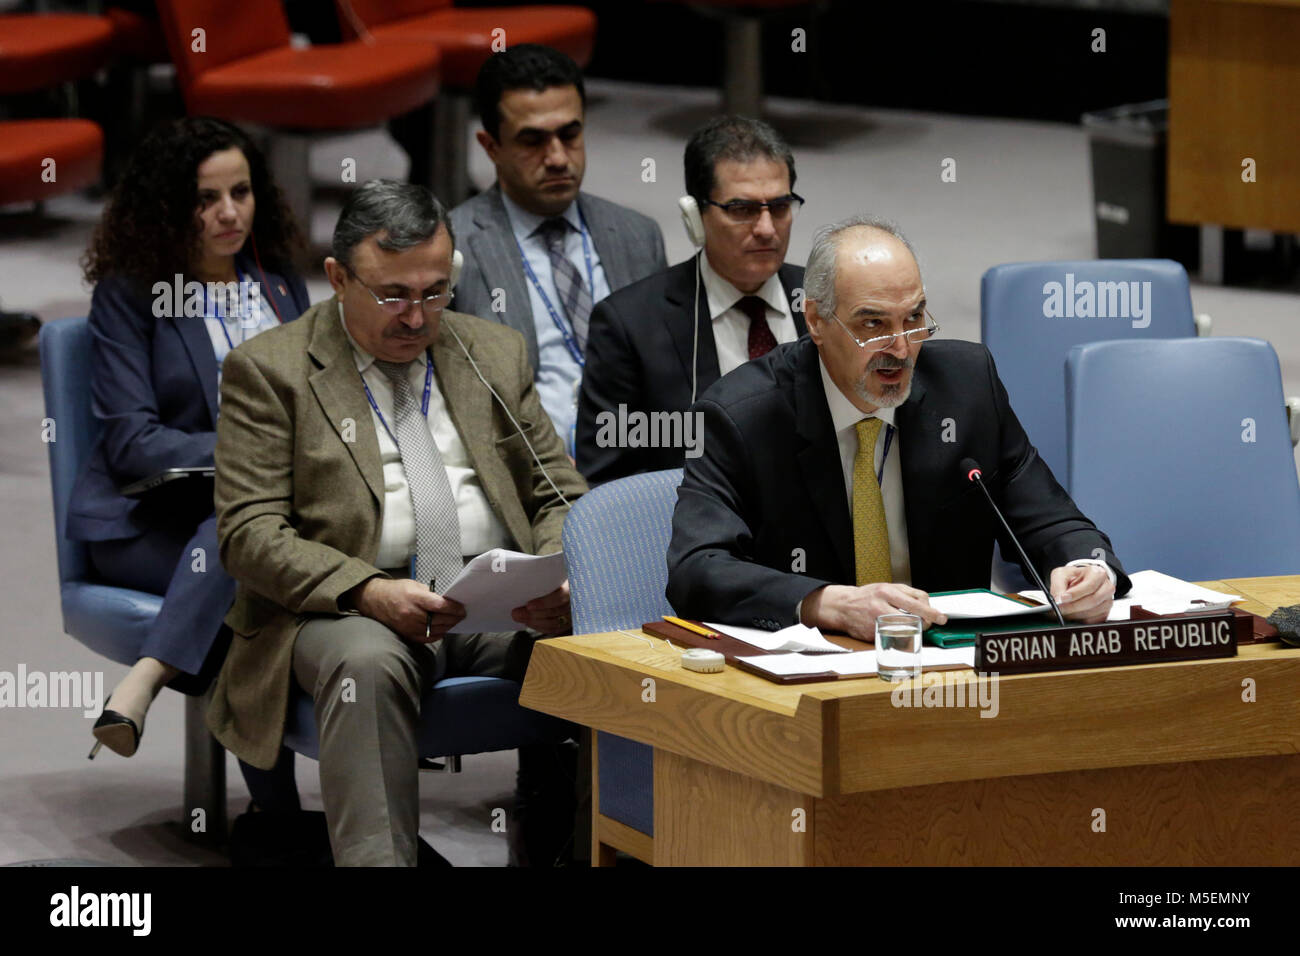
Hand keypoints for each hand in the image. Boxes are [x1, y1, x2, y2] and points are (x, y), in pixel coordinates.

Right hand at [350, 578, 464, 642]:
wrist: (375, 600)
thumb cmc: (397, 590)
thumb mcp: (414, 585)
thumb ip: (431, 594)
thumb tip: (448, 601)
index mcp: (414, 597)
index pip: (439, 605)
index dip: (453, 608)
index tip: (462, 608)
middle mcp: (411, 613)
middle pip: (439, 619)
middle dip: (454, 618)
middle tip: (462, 614)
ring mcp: (408, 626)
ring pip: (435, 630)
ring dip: (448, 626)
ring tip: (454, 621)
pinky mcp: (406, 634)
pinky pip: (427, 639)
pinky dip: (437, 634)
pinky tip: (443, 629)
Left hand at [511, 580, 570, 635]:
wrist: (575, 580)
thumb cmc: (558, 574)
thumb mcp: (554, 571)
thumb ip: (542, 576)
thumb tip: (519, 576)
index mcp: (573, 584)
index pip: (561, 596)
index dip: (544, 602)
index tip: (529, 605)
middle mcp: (576, 600)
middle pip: (555, 612)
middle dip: (533, 615)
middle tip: (516, 613)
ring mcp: (574, 613)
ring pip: (554, 623)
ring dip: (534, 622)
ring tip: (519, 617)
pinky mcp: (569, 622)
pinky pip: (555, 628)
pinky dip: (540, 627)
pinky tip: (528, 622)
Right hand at [801, 583, 947, 641]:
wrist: (843, 607)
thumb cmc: (868, 596)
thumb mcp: (887, 587)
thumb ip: (908, 593)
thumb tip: (927, 604)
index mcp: (887, 592)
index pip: (916, 602)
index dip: (932, 612)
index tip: (941, 617)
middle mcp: (882, 607)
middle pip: (913, 618)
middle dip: (925, 623)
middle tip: (928, 623)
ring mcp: (877, 622)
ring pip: (906, 630)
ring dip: (915, 630)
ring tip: (914, 626)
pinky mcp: (874, 635)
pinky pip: (894, 638)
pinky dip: (900, 635)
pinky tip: (896, 630)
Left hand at [1049, 564, 1113, 623]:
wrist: (1078, 583)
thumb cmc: (1071, 578)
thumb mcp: (1061, 575)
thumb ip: (1058, 585)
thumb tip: (1059, 599)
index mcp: (1097, 573)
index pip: (1090, 585)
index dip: (1076, 593)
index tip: (1063, 598)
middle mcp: (1106, 587)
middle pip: (1093, 600)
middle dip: (1074, 606)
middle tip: (1060, 609)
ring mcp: (1107, 601)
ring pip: (1094, 612)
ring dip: (1076, 614)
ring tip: (1064, 611)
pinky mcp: (1105, 613)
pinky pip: (1094, 620)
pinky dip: (1081, 620)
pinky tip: (1072, 615)